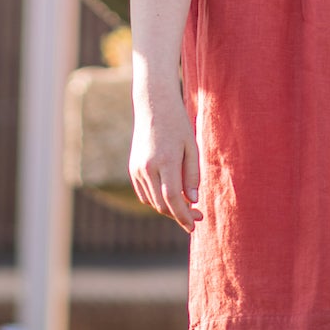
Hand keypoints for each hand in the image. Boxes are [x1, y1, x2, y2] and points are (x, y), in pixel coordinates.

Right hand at [130, 88, 202, 232]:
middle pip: (162, 204)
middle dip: (179, 215)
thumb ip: (192, 175)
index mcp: (165, 161)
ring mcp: (137, 169)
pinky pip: (143, 194)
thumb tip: (192, 201)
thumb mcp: (191, 147)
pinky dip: (156, 200)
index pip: (173, 199)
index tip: (194, 224)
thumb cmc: (178, 124)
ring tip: (186, 205)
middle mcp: (147, 167)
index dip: (184, 215)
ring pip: (151, 202)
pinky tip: (170, 196)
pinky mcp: (132, 168)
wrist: (153, 105)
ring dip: (168, 209)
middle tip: (197, 215)